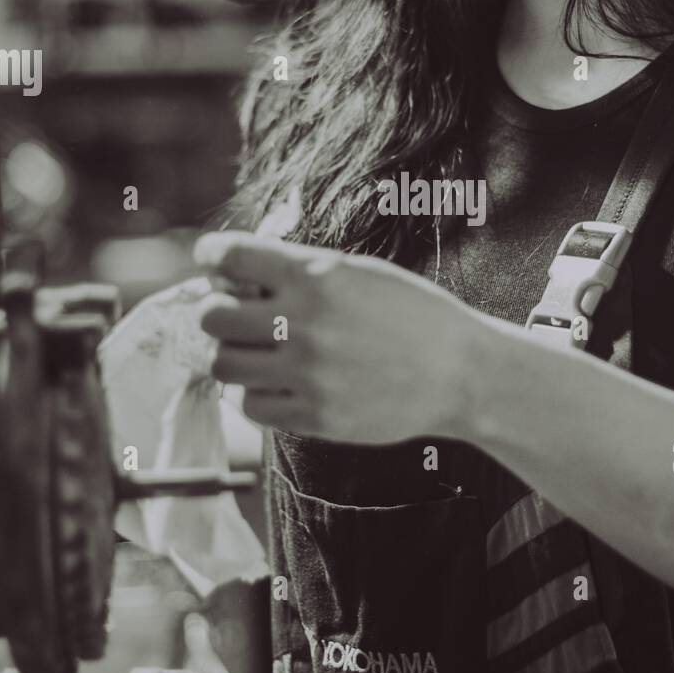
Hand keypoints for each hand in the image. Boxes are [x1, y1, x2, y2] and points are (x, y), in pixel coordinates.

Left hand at [193, 231, 482, 444]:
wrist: (461, 372)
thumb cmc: (413, 316)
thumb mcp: (360, 273)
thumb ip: (302, 272)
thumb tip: (240, 273)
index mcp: (316, 277)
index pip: (230, 256)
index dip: (212, 256)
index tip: (214, 262)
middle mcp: (304, 322)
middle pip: (212, 316)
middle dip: (217, 312)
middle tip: (235, 316)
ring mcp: (307, 373)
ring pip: (223, 364)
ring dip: (232, 355)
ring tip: (255, 353)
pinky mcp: (314, 416)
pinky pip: (250, 406)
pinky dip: (255, 394)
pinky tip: (276, 384)